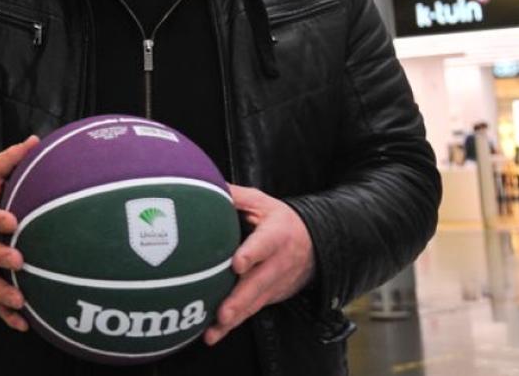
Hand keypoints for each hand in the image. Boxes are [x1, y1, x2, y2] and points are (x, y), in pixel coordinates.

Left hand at [204, 185, 314, 344]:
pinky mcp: (271, 297)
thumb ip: (235, 196)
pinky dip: (235, 324)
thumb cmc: (279, 221)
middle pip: (258, 284)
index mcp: (276, 235)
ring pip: (254, 303)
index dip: (251, 254)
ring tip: (213, 332)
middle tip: (222, 313)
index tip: (237, 263)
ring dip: (234, 319)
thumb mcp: (262, 203)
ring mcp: (276, 283)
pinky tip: (214, 334)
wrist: (315, 245)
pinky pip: (252, 311)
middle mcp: (278, 263)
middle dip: (239, 300)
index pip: (264, 244)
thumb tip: (203, 183)